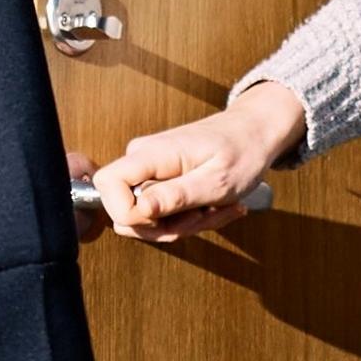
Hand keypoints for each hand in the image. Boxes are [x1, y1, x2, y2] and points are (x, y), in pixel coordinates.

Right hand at [87, 84, 306, 244]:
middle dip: (170, 227)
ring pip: (147, 220)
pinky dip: (189, 219)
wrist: (254, 133)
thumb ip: (176, 196)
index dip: (131, 214)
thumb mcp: (216, 181)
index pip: (106, 186)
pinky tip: (212, 206)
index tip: (166, 218)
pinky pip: (160, 214)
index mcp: (152, 154)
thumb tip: (139, 210)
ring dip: (185, 225)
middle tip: (205, 213)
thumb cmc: (242, 150)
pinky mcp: (157, 181)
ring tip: (214, 207)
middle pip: (127, 214)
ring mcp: (148, 171)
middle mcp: (142, 159)